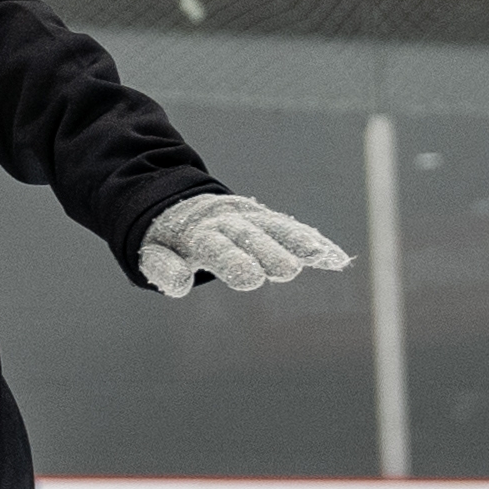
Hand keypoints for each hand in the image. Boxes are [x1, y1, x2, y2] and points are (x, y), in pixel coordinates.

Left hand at [140, 193, 352, 296]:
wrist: (180, 204)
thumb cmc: (167, 240)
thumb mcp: (152, 252)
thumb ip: (163, 268)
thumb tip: (181, 283)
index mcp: (197, 232)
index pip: (214, 246)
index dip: (232, 259)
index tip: (251, 278)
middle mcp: (228, 222)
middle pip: (250, 235)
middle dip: (268, 250)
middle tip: (287, 270)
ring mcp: (251, 219)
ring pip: (276, 228)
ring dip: (298, 240)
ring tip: (320, 254)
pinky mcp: (268, 222)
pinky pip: (293, 231)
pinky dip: (314, 244)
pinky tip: (336, 259)